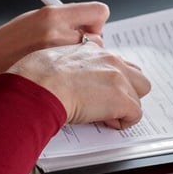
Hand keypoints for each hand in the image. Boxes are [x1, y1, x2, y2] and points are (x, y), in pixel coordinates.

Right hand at [0, 2, 109, 88]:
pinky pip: (80, 73)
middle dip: (89, 42)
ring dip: (83, 59)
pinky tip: (58, 74)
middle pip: (99, 37)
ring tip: (61, 62)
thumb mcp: (34, 18)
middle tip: (70, 48)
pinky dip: (75, 74)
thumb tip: (88, 24)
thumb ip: (62, 19)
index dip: (94, 20)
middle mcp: (58, 34)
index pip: (99, 11)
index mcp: (52, 14)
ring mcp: (58, 57)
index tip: (85, 27)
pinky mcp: (56, 76)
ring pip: (92, 58)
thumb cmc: (6, 41)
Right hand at [8, 43, 150, 129]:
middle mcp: (109, 60)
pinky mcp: (121, 99)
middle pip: (136, 76)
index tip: (99, 91)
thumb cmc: (34, 76)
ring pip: (138, 95)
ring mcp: (118, 79)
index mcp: (91, 50)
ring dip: (124, 106)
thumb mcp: (50, 58)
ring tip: (104, 115)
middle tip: (107, 104)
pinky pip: (135, 114)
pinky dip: (123, 122)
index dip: (110, 80)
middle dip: (127, 91)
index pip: (115, 62)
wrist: (38, 86)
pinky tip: (105, 123)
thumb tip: (65, 75)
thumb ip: (66, 62)